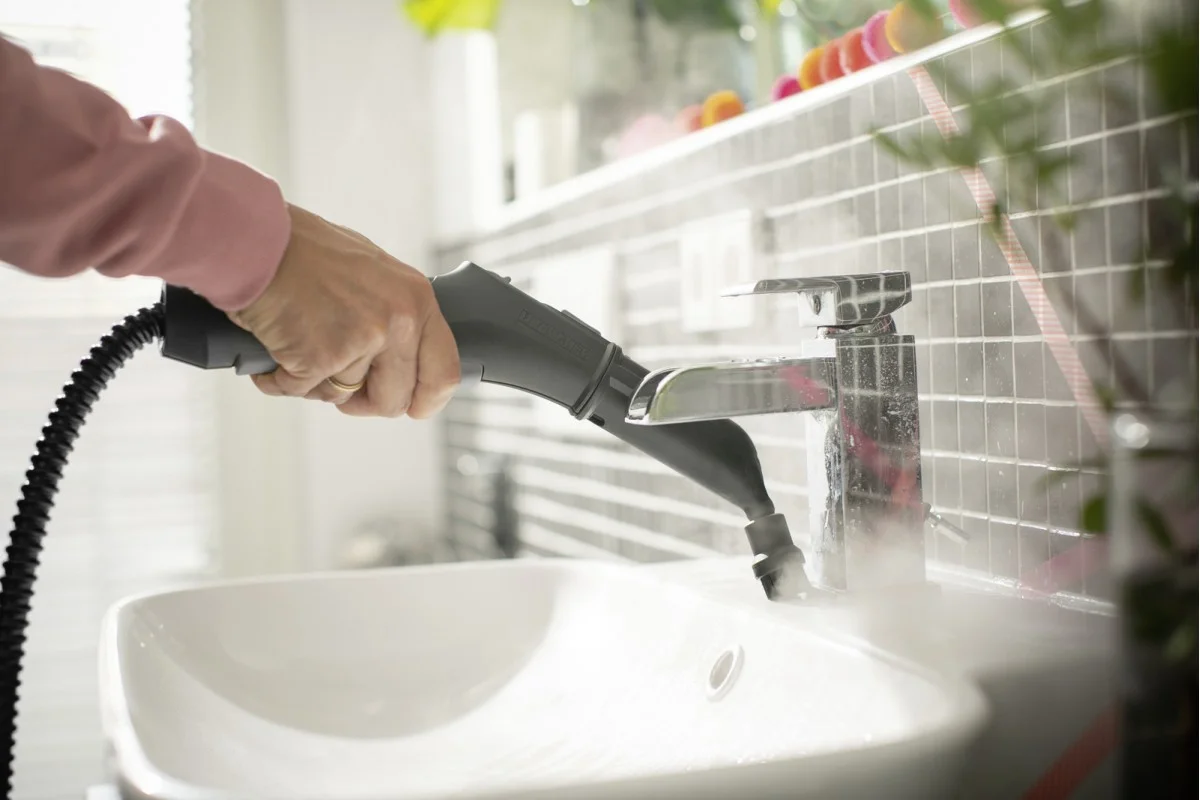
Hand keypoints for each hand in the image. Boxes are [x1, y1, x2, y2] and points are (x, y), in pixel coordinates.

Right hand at [230, 204, 459, 417]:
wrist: (258, 240)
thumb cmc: (305, 250)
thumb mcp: (374, 273)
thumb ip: (394, 315)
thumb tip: (402, 357)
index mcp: (417, 301)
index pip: (444, 373)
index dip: (426, 400)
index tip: (413, 407)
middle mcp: (397, 323)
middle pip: (393, 399)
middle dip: (363, 401)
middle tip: (338, 385)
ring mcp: (360, 342)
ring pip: (341, 395)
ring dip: (314, 380)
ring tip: (297, 340)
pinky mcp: (319, 358)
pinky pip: (301, 391)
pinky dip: (280, 378)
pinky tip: (275, 346)